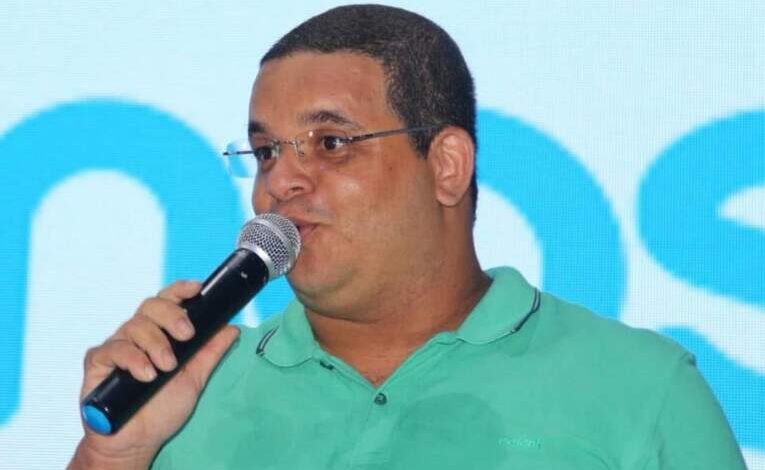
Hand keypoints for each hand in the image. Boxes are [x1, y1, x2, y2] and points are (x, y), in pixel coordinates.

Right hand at [68, 281, 239, 468]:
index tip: (196, 289)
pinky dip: (133, 359)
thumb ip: (210, 352)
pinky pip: (113, 348)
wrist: (137, 441)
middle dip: (172, 316)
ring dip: (156, 344)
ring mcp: (117, 346)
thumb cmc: (162, 409)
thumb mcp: (195, 379)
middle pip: (151, 306)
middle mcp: (138, 335)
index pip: (167, 301)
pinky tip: (146, 374)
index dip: (180, 290)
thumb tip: (231, 327)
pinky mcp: (98, 363)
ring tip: (166, 368)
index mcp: (160, 333)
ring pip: (135, 326)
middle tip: (187, 335)